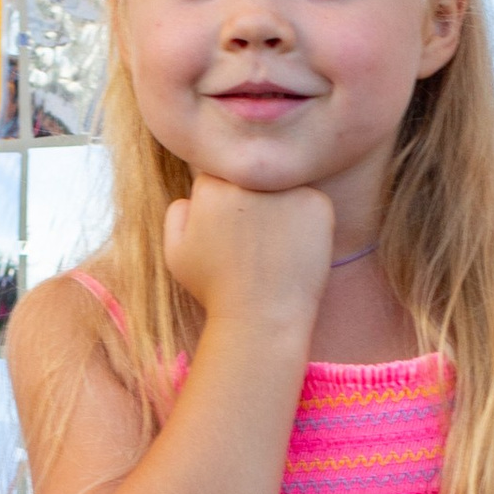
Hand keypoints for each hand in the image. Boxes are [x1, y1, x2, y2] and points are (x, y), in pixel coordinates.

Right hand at [163, 178, 333, 330]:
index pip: (221, 176)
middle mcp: (248, 181)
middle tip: (256, 239)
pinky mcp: (316, 203)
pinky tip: (296, 249)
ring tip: (275, 246)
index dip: (225, 204)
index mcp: (212, 187)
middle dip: (253, 199)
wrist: (262, 317)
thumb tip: (192, 195)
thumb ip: (177, 214)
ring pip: (283, 186)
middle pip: (253, 177)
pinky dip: (308, 221)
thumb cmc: (216, 290)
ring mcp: (286, 189)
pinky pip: (312, 202)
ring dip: (281, 205)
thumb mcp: (176, 254)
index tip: (231, 229)